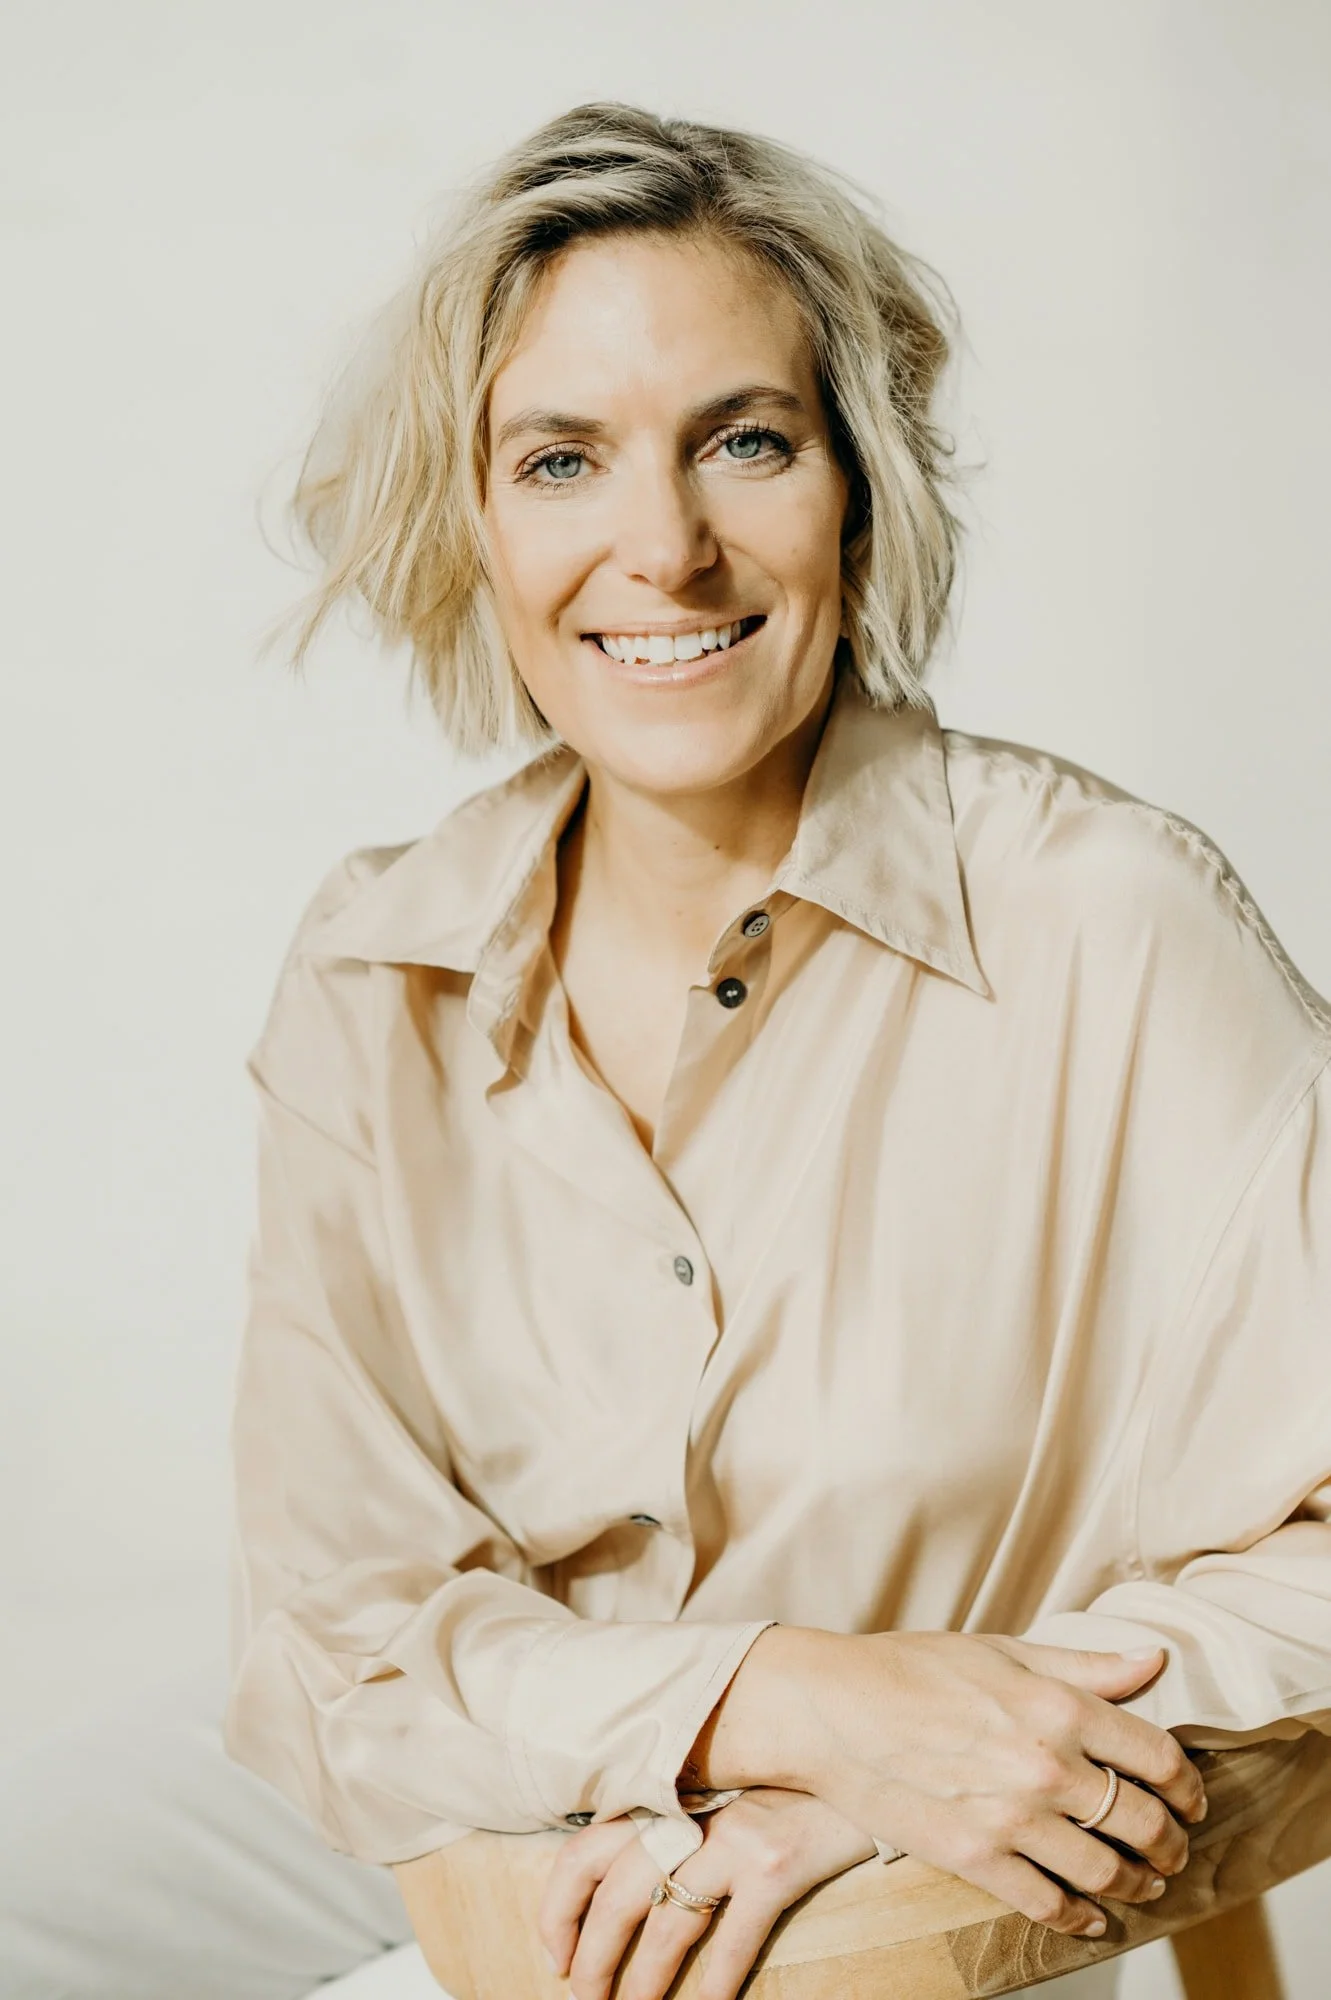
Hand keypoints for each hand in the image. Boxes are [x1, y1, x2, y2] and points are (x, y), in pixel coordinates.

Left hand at [538, 1787, 875, 1999]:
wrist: (859, 1753)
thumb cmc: (784, 1780)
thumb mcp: (716, 1785)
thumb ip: (673, 1818)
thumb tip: (622, 1881)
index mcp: (667, 1792)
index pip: (585, 1848)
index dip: (559, 1905)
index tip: (556, 1949)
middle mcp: (691, 1811)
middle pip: (613, 1890)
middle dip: (590, 1954)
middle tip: (584, 1994)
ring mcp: (733, 1837)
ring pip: (665, 1923)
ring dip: (641, 1982)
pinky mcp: (777, 1865)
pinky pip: (734, 1941)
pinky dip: (716, 1986)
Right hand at [693, 1626, 1208, 1939]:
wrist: (830, 1709)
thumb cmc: (910, 1668)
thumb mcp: (1002, 1650)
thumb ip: (1084, 1666)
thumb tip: (1152, 1662)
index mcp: (1056, 1705)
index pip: (1156, 1756)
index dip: (1186, 1783)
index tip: (1189, 1795)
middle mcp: (1044, 1764)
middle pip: (1141, 1820)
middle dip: (1168, 1840)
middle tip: (1171, 1847)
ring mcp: (1010, 1817)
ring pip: (1104, 1870)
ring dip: (1135, 1882)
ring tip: (1142, 1881)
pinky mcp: (974, 1858)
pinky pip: (1047, 1904)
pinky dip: (1080, 1917)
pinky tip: (1090, 1915)